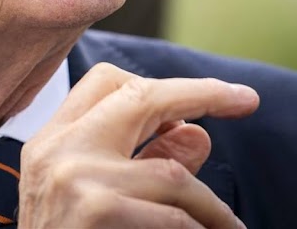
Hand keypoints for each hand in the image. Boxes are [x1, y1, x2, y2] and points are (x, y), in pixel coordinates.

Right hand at [18, 63, 257, 227]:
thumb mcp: (95, 196)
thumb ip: (145, 161)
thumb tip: (198, 131)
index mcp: (52, 138)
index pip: (105, 83)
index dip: (161, 83)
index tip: (208, 93)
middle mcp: (58, 148)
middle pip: (138, 96)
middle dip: (200, 93)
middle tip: (244, 100)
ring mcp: (75, 178)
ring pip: (172, 174)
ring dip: (211, 207)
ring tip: (229, 227)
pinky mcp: (97, 211)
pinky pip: (174, 217)